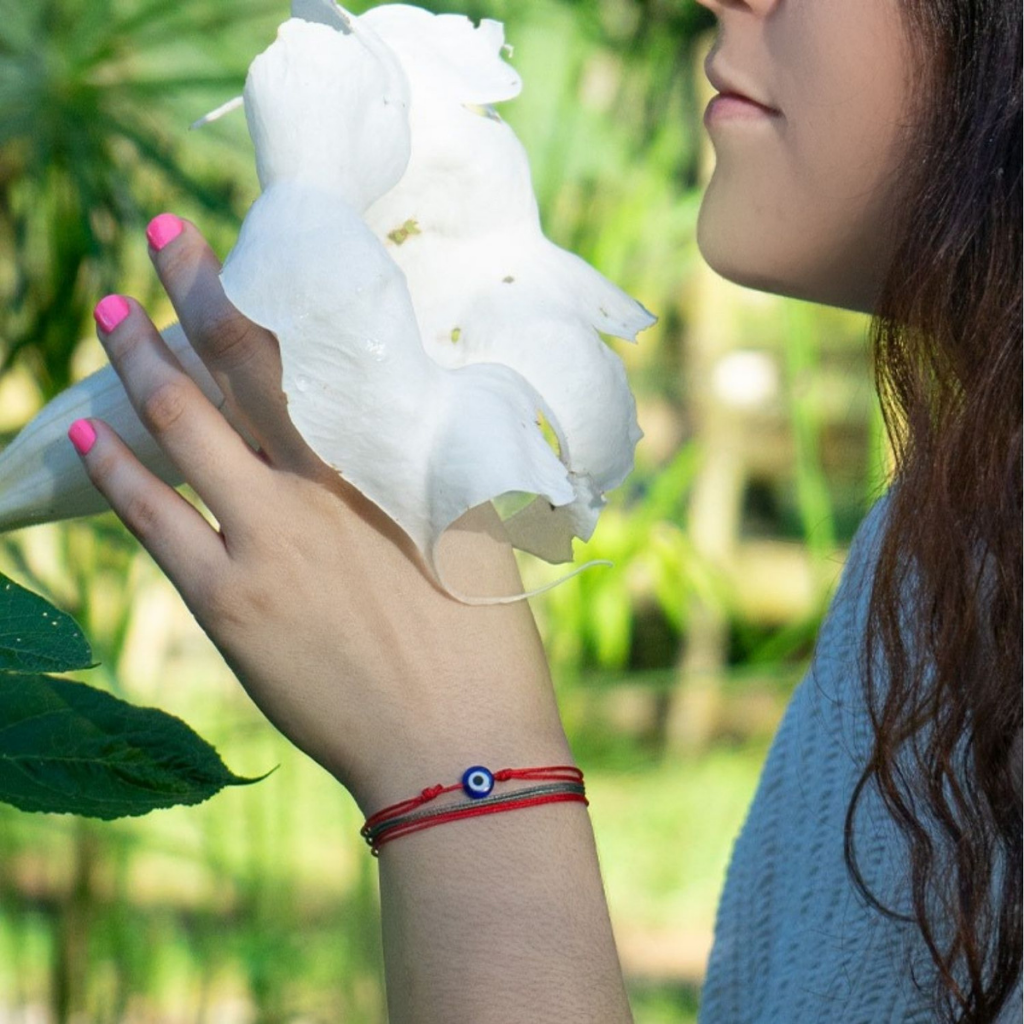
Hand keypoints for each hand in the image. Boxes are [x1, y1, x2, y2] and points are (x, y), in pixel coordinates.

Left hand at [72, 215, 572, 814]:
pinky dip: (117, 475)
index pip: (304, 356)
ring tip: (110, 313)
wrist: (456, 745)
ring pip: (184, 428)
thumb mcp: (470, 535)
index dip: (252, 294)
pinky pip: (155, 522)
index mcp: (383, 463)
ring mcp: (266, 542)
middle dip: (189, 295)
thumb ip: (421, 476)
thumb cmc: (485, 646)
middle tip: (160, 238)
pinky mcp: (230, 605)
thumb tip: (391, 432)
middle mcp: (317, 484)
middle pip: (237, 366)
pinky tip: (86, 435)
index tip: (220, 247)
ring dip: (140, 365)